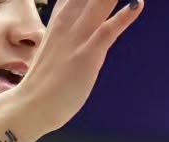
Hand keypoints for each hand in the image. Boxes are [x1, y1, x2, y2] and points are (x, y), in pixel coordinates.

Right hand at [15, 0, 144, 138]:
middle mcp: (69, 20)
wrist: (31, 105)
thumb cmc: (45, 82)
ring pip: (99, 1)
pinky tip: (137, 4)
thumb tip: (80, 32)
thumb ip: (70, 35)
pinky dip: (123, 16)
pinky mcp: (87, 55)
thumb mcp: (58, 49)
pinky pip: (107, 31)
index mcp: (62, 17)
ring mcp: (78, 37)